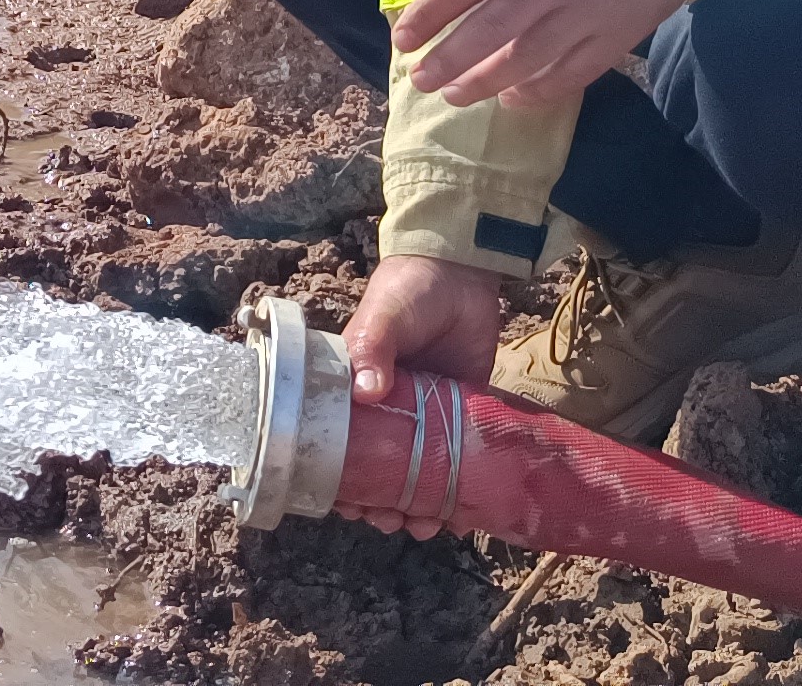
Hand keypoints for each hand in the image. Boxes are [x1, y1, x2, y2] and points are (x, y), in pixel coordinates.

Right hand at [339, 255, 502, 535]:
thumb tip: (366, 392)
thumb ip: (372, 346)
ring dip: (418, 506)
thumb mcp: (384, 316)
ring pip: (417, 475)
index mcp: (353, 391)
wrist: (463, 274)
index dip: (339, 480)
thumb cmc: (409, 291)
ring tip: (424, 528)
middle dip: (380, 503)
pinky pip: (458, 463)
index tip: (346, 506)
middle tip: (389, 521)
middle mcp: (386, 411)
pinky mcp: (462, 415)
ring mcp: (426, 417)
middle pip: (377, 470)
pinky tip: (462, 517)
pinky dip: (459, 492)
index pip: (337, 444)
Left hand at [392, 0, 685, 110]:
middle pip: (492, 26)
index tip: (403, 39)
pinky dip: (539, 92)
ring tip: (453, 94)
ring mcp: (588, 11)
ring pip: (528, 58)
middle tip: (419, 79)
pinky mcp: (616, 37)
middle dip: (449, 58)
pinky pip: (572, 74)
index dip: (430, 14)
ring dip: (485, 81)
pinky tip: (511, 99)